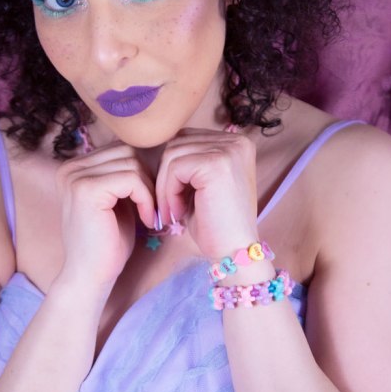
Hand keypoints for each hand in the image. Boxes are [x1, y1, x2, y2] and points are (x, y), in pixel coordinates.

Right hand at [56, 143, 156, 287]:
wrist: (90, 275)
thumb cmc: (107, 243)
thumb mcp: (118, 201)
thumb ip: (125, 176)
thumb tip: (151, 154)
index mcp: (75, 168)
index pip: (120, 149)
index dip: (141, 173)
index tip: (147, 201)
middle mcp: (70, 168)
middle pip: (126, 151)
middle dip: (146, 178)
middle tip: (151, 207)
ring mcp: (76, 177)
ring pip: (131, 163)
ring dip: (148, 190)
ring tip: (148, 215)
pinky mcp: (87, 190)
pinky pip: (131, 179)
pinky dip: (145, 198)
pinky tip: (146, 219)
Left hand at [155, 129, 258, 258]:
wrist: (235, 252)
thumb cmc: (216, 224)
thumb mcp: (200, 185)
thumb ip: (187, 163)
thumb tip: (154, 149)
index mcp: (235, 143)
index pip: (186, 139)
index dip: (172, 168)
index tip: (172, 197)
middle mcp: (236, 141)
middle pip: (177, 143)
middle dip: (165, 176)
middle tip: (168, 207)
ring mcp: (228, 150)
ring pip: (172, 155)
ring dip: (165, 186)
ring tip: (173, 211)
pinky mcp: (216, 164)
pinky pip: (175, 168)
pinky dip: (169, 192)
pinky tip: (178, 212)